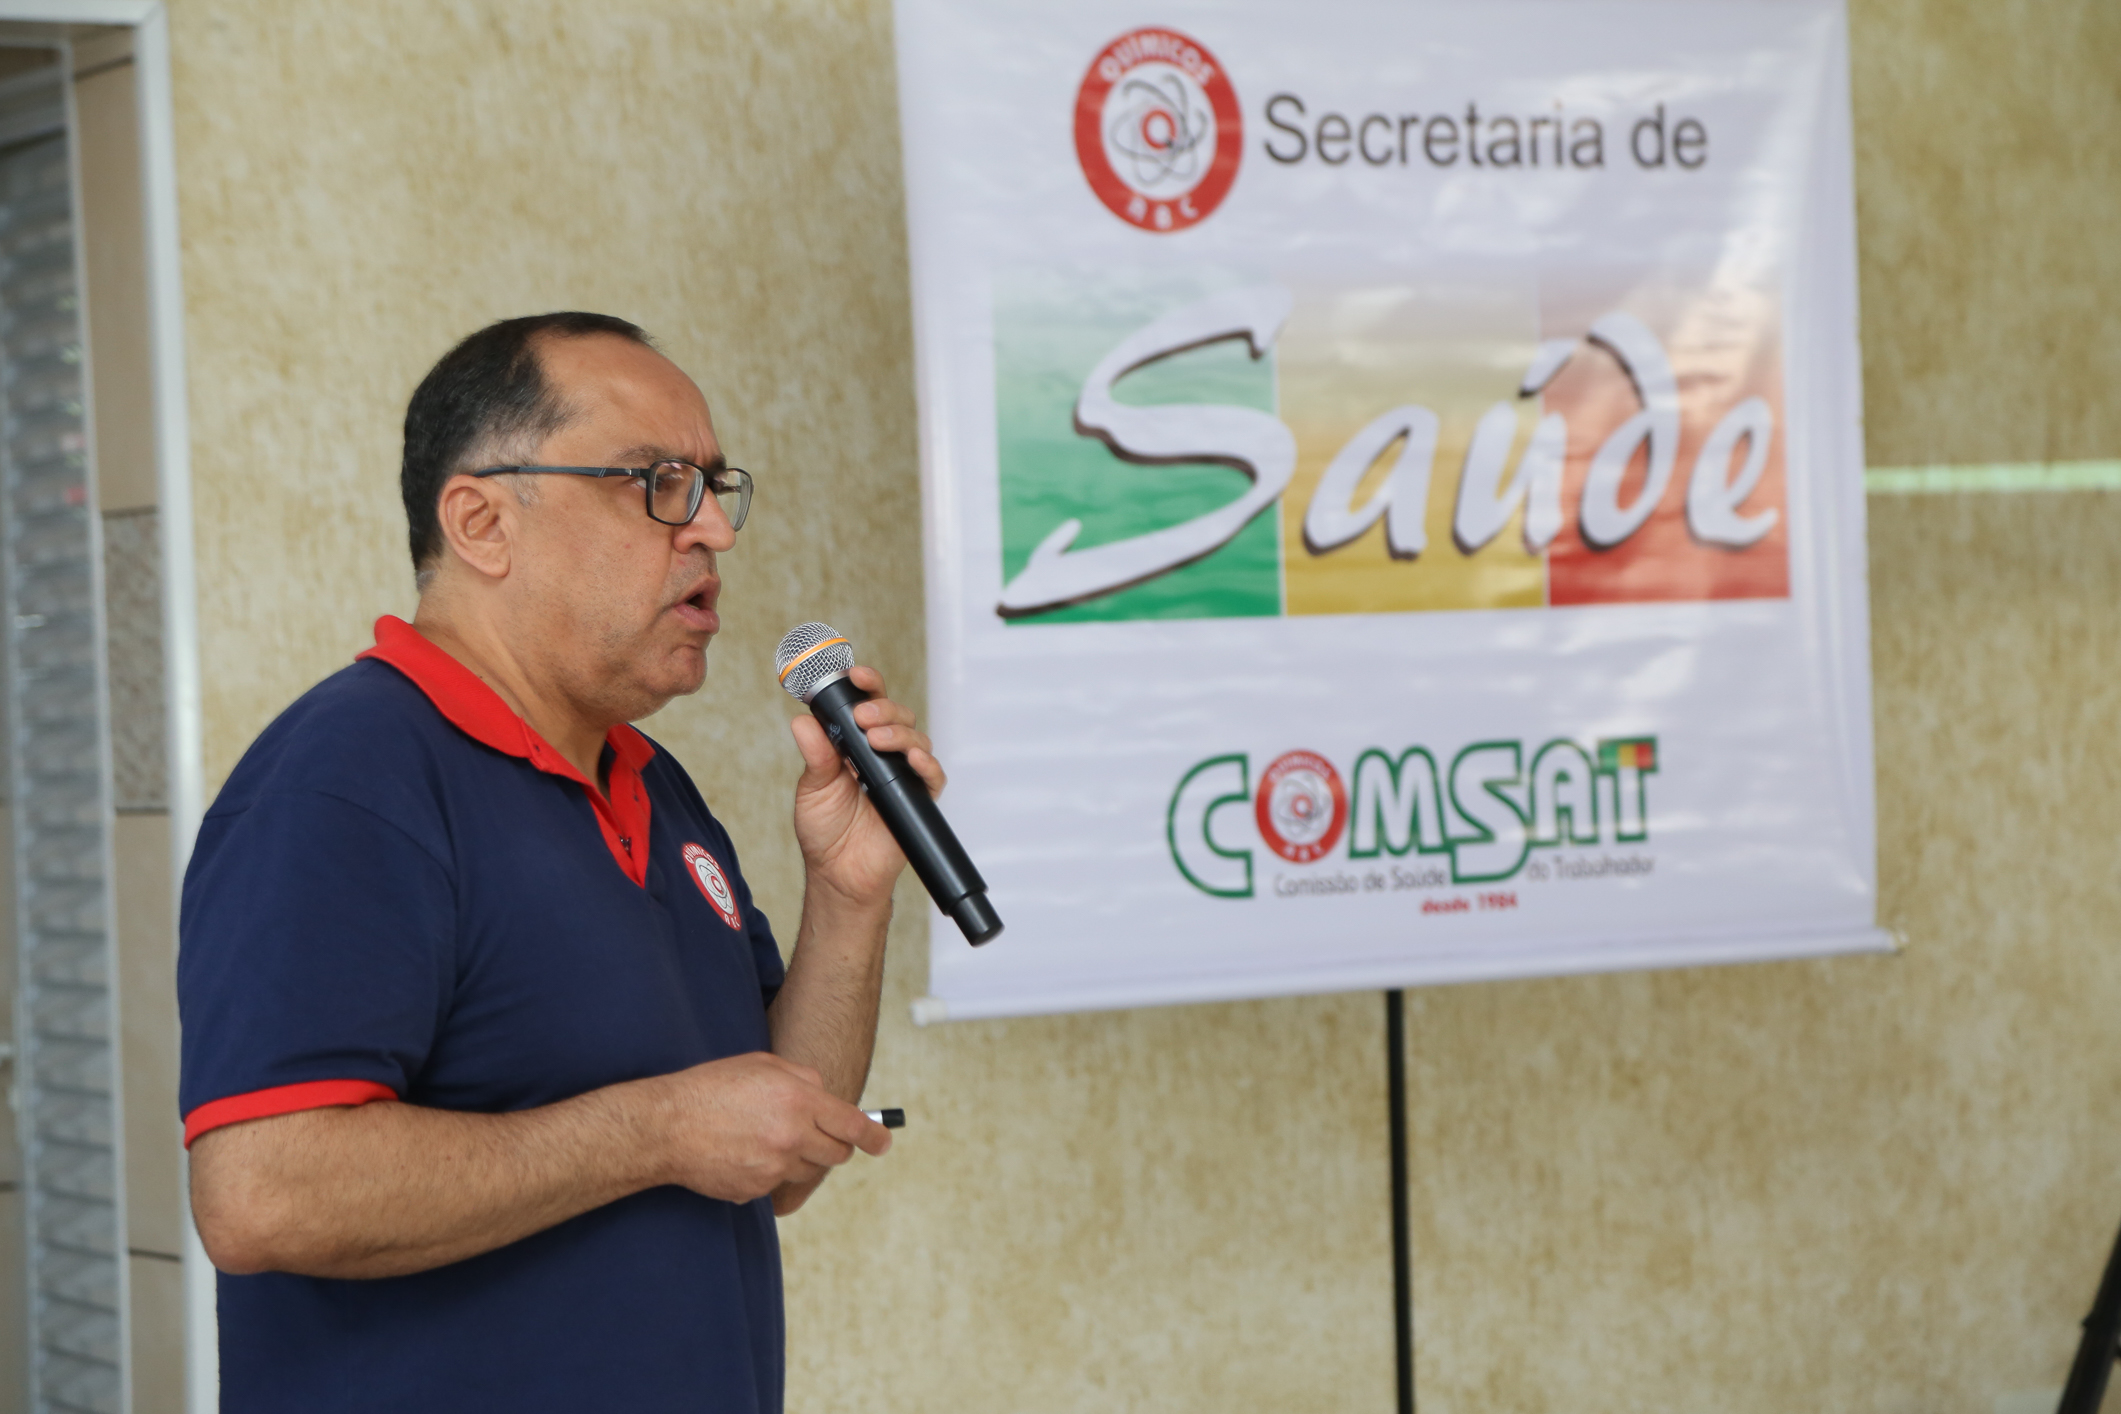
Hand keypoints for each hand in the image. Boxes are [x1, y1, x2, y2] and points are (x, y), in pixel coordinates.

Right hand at [646, 1052, 889, 1205]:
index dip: (873, 1137)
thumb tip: (825, 1095)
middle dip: (834, 1145)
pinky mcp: (756, 1191)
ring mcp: (774, 1168)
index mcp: (798, 1101)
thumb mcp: (762, 1065)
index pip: (852, 1125)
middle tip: (815, 1135)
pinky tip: (742, 1153)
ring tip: (763, 1136)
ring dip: (798, 1157)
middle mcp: (792, 1137)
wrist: (666, 1127)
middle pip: (836, 1154)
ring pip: (807, 1170)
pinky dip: (768, 1171)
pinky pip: (776, 1184)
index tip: (883, 1143)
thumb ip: (803, 1078)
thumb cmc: (712, 1087)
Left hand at [788, 664, 946, 906]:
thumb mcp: (813, 789)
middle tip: (863, 715)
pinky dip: (927, 764)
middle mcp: (883, 754)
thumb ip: (815, 755)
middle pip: (897, 715)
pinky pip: (932, 776)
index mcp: (856, 744)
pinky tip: (912, 760)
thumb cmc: (825, 831)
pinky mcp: (918, 799)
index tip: (855, 674)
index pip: (867, 703)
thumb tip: (803, 720)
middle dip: (882, 708)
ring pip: (916, 739)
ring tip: (876, 739)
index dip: (866, 684)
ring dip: (899, 733)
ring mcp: (903, 775)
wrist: (839, 875)